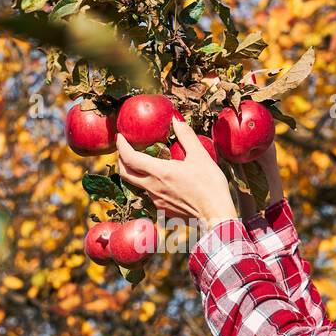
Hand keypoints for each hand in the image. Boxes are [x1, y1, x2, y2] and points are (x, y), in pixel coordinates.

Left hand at [116, 115, 237, 227]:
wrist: (216, 214)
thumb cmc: (210, 185)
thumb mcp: (200, 156)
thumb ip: (186, 136)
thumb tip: (176, 120)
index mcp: (159, 172)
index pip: (129, 158)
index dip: (121, 146)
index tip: (120, 137)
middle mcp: (152, 187)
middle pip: (125, 173)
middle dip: (121, 160)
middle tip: (125, 150)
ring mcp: (156, 200)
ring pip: (137, 184)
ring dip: (135, 172)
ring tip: (144, 163)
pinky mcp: (162, 209)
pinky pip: (149, 194)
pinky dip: (149, 183)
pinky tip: (160, 180)